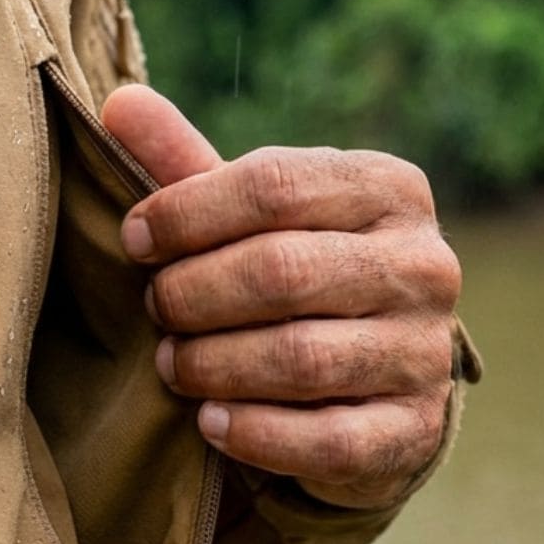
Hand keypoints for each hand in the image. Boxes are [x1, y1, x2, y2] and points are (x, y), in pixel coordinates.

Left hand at [101, 86, 462, 508]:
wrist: (373, 381)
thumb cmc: (298, 278)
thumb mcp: (252, 218)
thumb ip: (190, 165)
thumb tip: (118, 103)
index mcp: (388, 189)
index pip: (273, 186)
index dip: (187, 213)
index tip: (134, 240)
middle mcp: (423, 265)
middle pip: (281, 272)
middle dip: (194, 295)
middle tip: (155, 310)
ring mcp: (424, 352)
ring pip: (300, 359)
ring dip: (213, 365)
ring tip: (172, 364)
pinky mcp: (414, 430)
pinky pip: (326, 440)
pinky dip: (255, 433)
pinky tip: (210, 422)